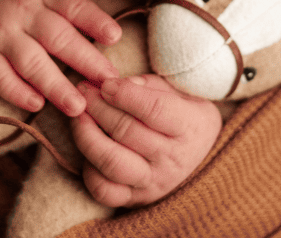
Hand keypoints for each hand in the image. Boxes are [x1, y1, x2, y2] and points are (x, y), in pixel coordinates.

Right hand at [0, 0, 121, 116]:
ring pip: (31, 61)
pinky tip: (35, 104)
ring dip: (56, 85)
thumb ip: (73, 11)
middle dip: (85, 60)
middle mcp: (23, 11)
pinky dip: (16, 91)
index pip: (71, 3)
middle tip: (108, 82)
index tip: (115, 37)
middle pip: (57, 36)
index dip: (93, 19)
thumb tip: (114, 38)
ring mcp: (0, 32)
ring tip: (78, 106)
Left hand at [71, 75, 221, 207]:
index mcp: (189, 125)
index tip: (105, 81)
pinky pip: (104, 190)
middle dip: (98, 106)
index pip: (154, 109)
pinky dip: (88, 169)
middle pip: (126, 131)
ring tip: (78, 114)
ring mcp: (154, 183)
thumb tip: (116, 84)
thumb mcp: (179, 91)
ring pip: (111, 163)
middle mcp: (172, 159)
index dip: (124, 94)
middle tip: (83, 89)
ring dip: (87, 134)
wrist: (202, 156)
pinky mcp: (136, 199)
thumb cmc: (184, 114)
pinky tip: (87, 146)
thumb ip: (149, 85)